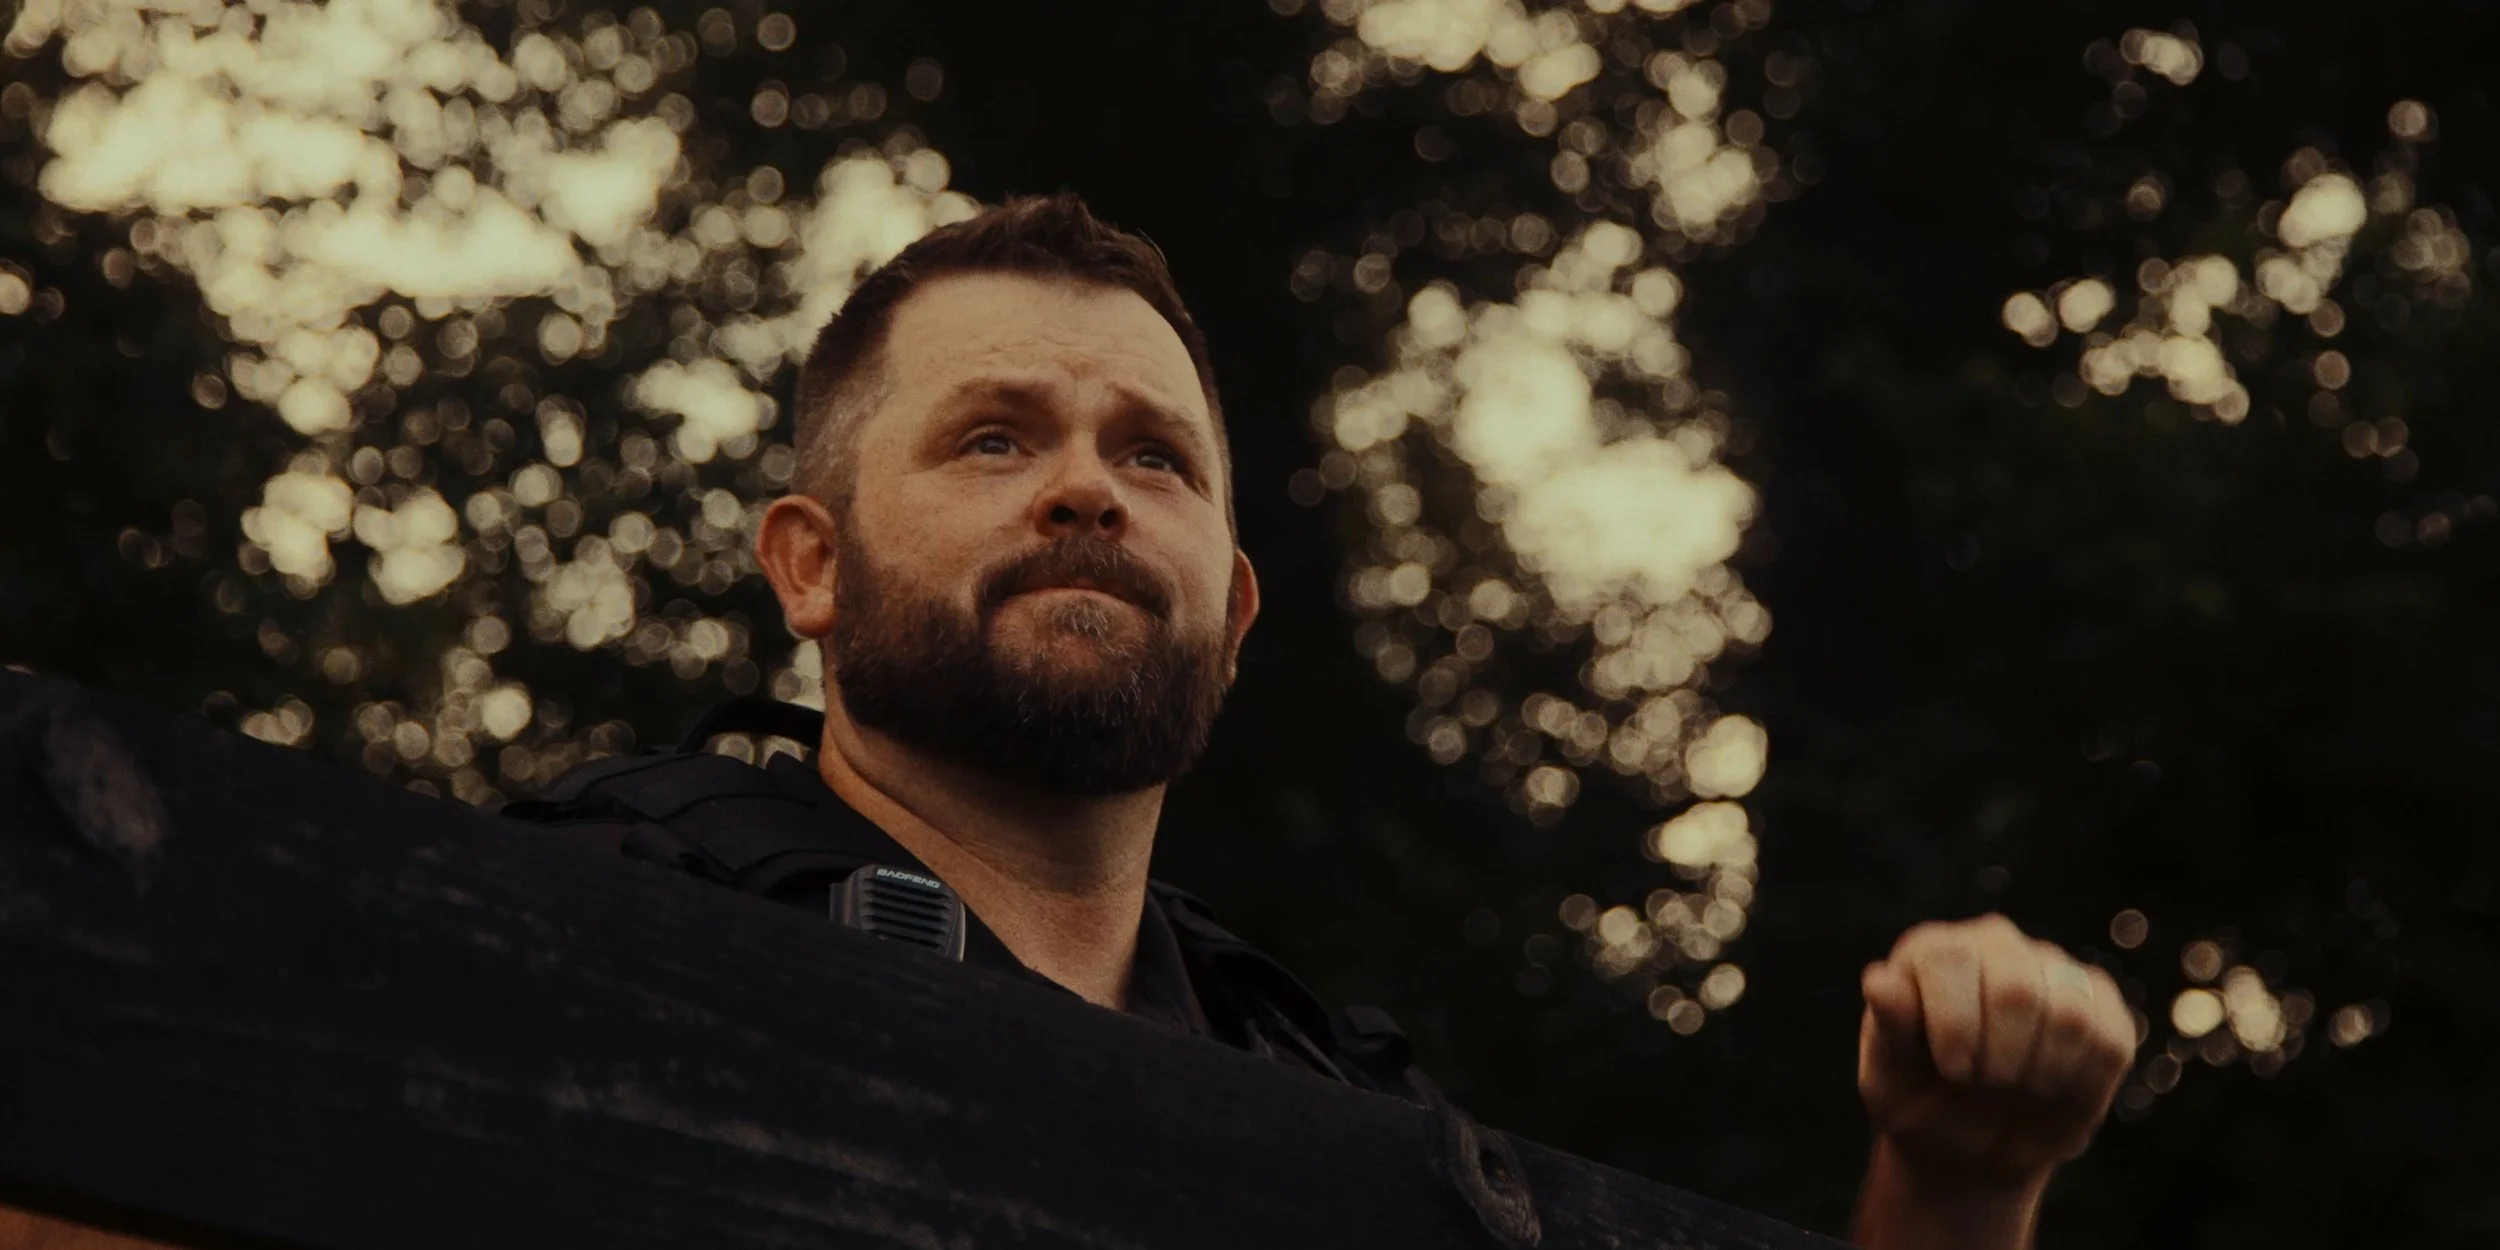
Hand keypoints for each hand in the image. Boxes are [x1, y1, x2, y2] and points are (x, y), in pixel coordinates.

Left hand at [1857, 913, 2137, 1191]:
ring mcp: (2052, 968)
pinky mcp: (2099, 1003)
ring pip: (2071, 1015)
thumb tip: (1879, 980)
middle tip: (1986, 1088)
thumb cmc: (1920, 1103)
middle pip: (2017, 989)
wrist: (1972, 1144)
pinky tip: (2053, 1097)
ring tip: (2017, 1095)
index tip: (1954, 1072)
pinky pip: (2110, 1041)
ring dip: (2042, 1077)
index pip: (1950, 958)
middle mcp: (1994, 944)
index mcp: (1931, 950)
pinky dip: (2082, 1087)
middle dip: (2002, 1061)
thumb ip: (1889, 1031)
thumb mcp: (1889, 1079)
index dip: (1956, 1025)